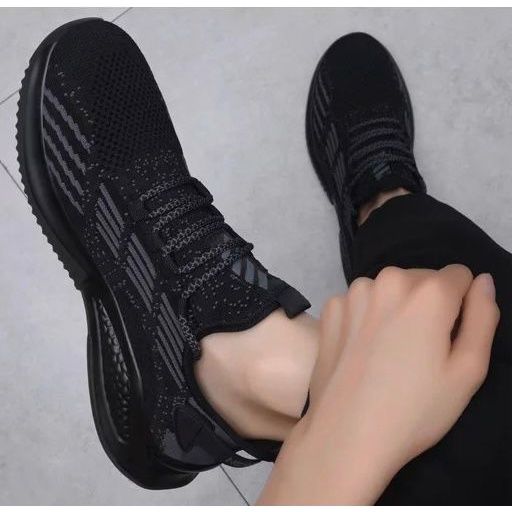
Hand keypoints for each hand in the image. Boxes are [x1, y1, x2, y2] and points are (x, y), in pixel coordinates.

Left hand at [258, 265, 498, 504]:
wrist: (346, 434)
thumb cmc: (415, 409)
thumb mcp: (468, 370)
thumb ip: (483, 317)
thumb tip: (483, 280)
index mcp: (428, 292)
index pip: (459, 276)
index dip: (460, 306)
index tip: (447, 337)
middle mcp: (388, 280)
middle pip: (422, 279)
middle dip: (427, 304)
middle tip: (418, 350)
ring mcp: (353, 292)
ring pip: (390, 288)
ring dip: (396, 307)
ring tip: (389, 350)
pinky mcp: (331, 308)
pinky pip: (361, 301)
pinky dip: (366, 315)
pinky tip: (362, 348)